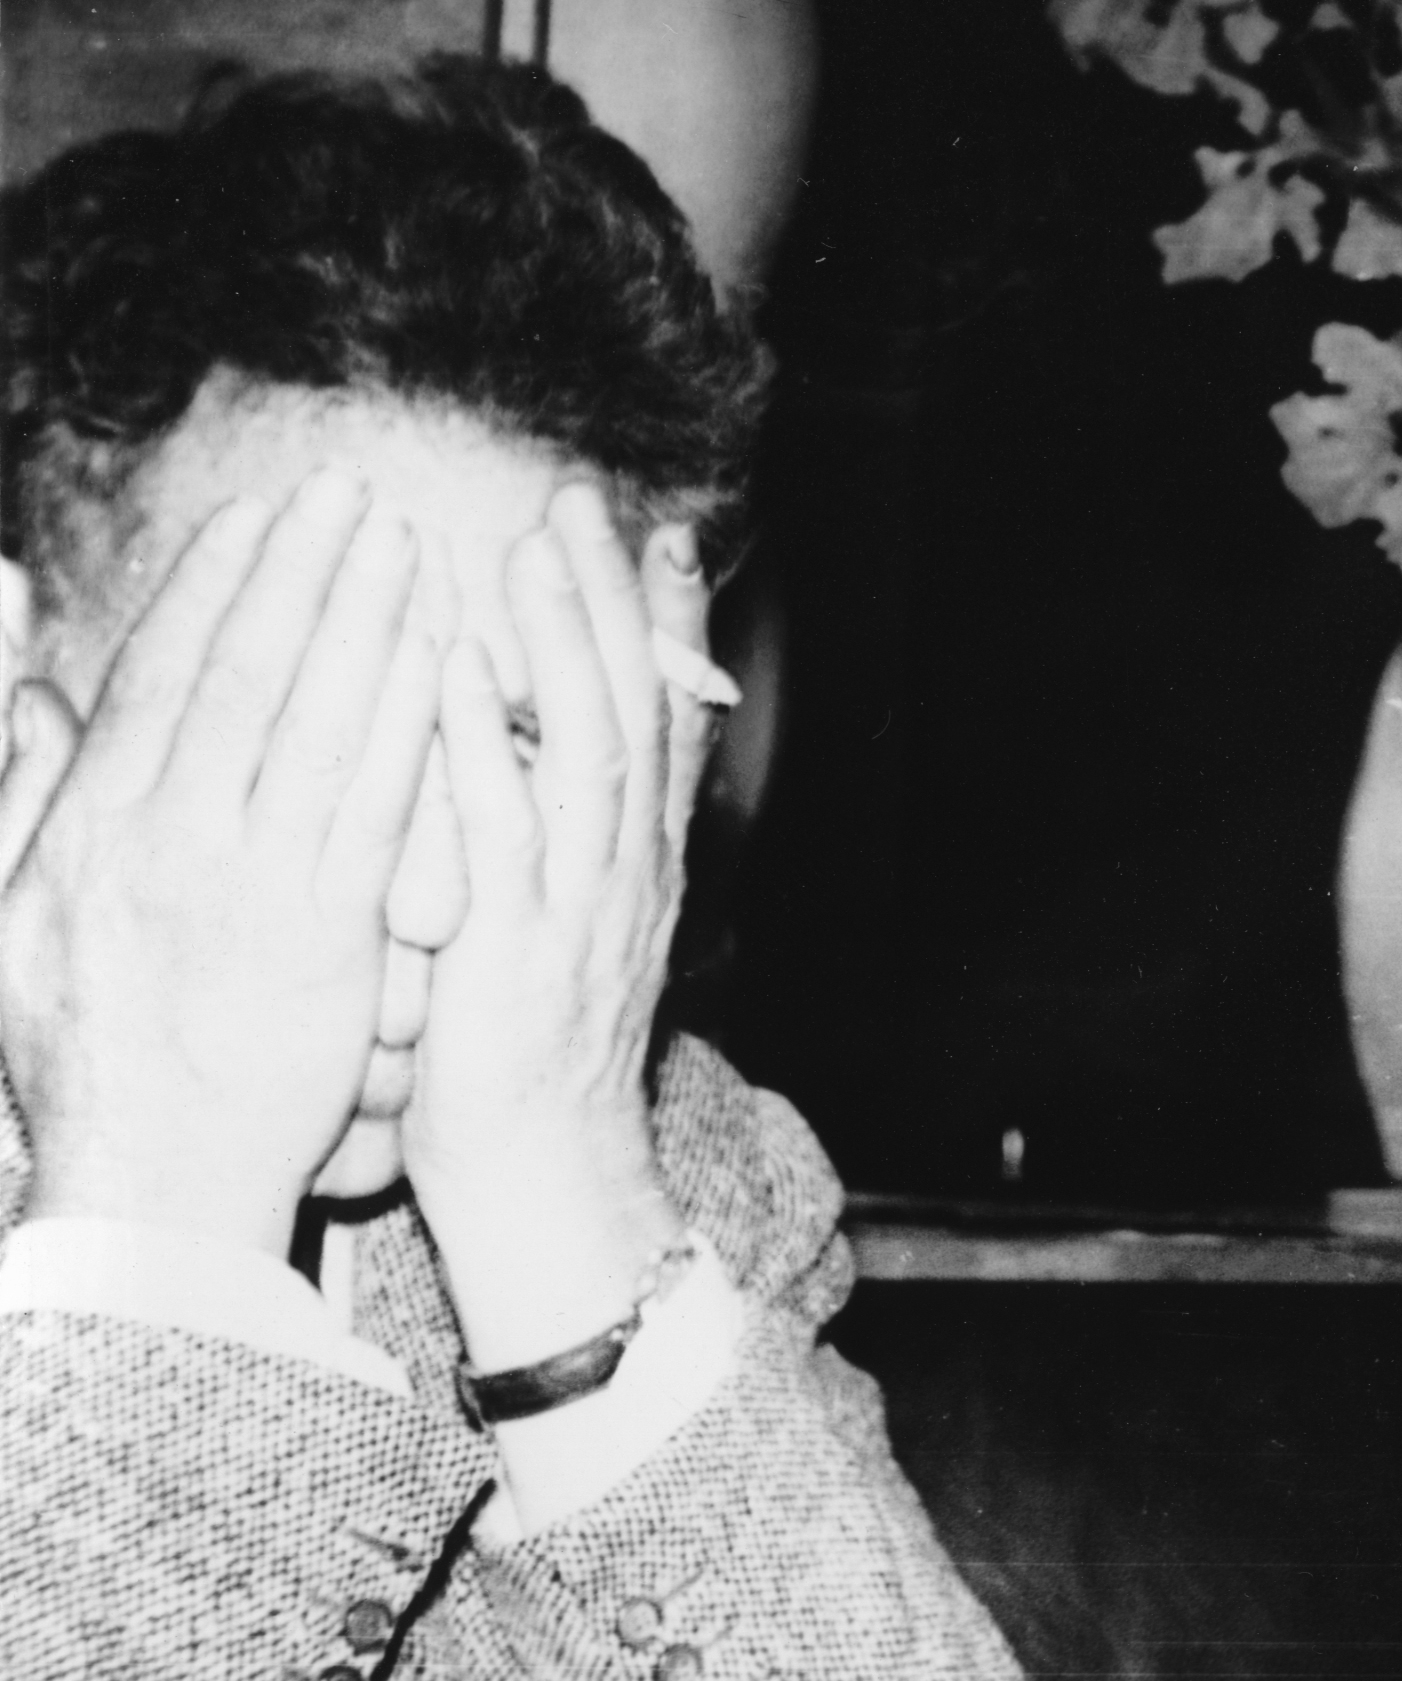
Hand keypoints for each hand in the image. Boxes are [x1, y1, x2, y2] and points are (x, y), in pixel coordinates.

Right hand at [0, 472, 439, 1256]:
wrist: (148, 1179)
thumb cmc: (81, 1053)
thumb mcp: (8, 917)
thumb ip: (19, 794)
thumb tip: (36, 692)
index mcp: (88, 824)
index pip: (161, 674)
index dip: (215, 586)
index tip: (257, 519)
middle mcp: (166, 836)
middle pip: (246, 672)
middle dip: (302, 570)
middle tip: (351, 493)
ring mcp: (250, 880)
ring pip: (318, 719)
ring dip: (367, 618)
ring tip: (407, 543)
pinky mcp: (329, 931)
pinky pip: (376, 801)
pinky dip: (407, 719)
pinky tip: (439, 655)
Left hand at [402, 486, 717, 1367]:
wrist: (551, 1179)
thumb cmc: (532, 1060)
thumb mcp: (575, 935)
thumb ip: (574, 844)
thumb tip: (545, 753)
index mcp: (641, 866)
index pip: (668, 720)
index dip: (669, 622)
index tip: (661, 534)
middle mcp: (624, 872)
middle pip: (631, 707)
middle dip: (609, 596)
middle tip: (582, 501)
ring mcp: (575, 908)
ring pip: (583, 748)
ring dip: (558, 639)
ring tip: (534, 546)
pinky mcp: (510, 949)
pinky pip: (496, 825)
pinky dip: (478, 737)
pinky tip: (454, 664)